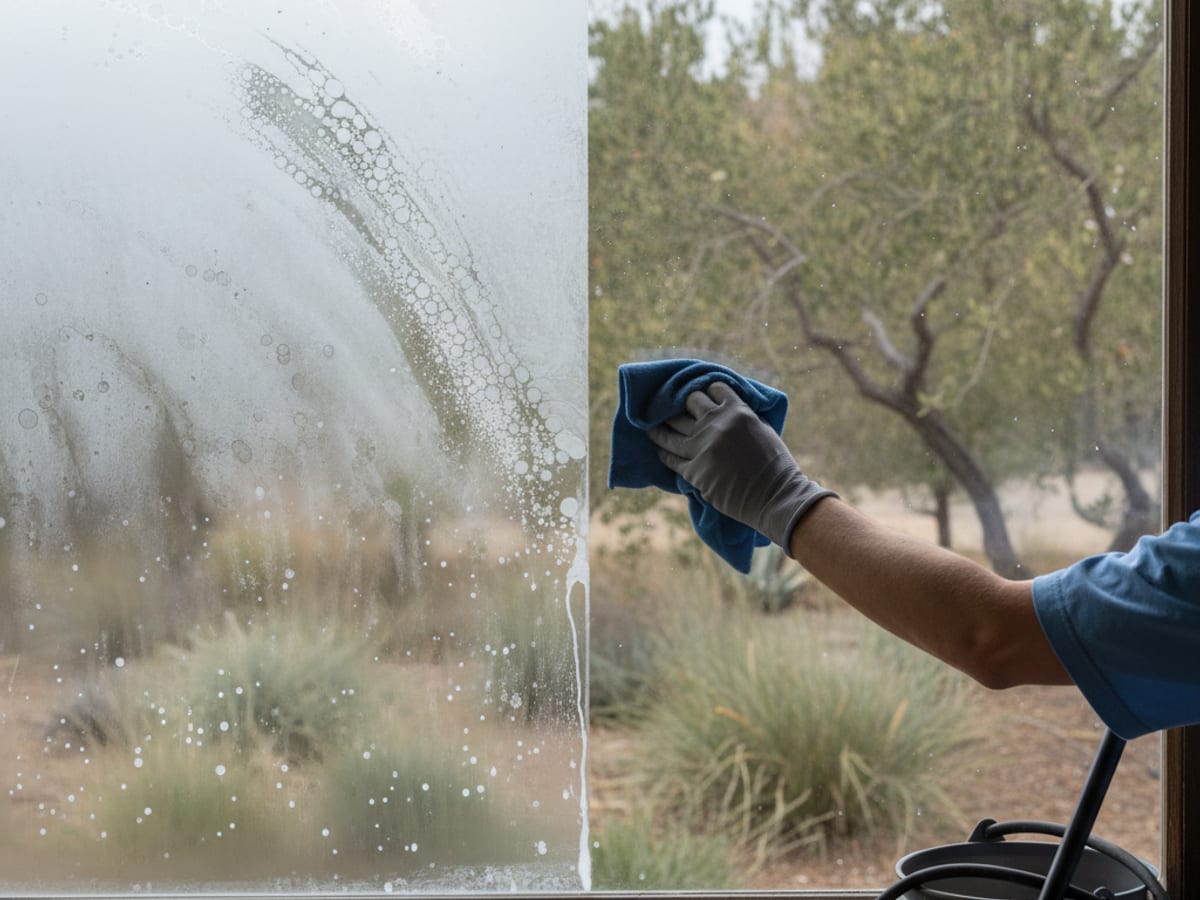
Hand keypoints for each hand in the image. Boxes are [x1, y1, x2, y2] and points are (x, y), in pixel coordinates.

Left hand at [648, 381, 834, 550]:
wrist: (774, 497)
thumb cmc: (776, 466)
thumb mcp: (763, 429)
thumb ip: (743, 416)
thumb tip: (726, 410)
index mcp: (737, 411)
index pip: (714, 388)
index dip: (707, 390)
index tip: (701, 395)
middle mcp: (716, 424)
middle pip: (689, 402)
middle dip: (683, 403)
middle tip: (674, 408)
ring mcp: (702, 447)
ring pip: (670, 430)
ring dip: (660, 428)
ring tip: (652, 427)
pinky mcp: (693, 471)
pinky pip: (671, 458)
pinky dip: (664, 453)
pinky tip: (660, 450)